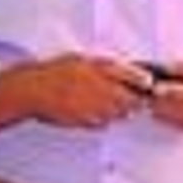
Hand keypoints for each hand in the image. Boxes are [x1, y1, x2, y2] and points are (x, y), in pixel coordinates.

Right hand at [0, 54, 147, 129]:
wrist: (33, 89)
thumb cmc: (55, 72)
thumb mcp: (81, 59)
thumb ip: (103, 66)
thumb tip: (127, 70)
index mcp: (99, 67)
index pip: (133, 75)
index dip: (144, 82)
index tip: (149, 85)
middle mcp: (100, 86)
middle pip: (130, 99)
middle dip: (133, 101)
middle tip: (131, 100)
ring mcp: (94, 105)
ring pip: (118, 113)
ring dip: (118, 111)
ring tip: (104, 104)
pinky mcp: (86, 120)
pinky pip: (103, 123)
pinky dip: (102, 119)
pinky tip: (90, 111)